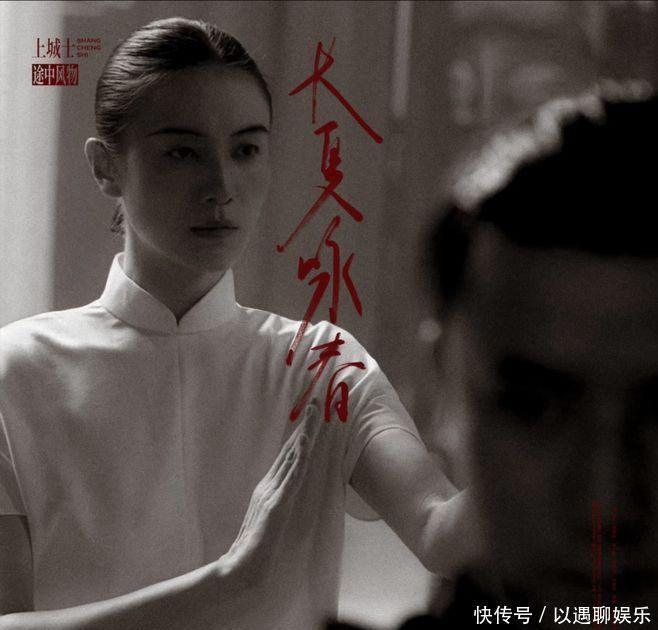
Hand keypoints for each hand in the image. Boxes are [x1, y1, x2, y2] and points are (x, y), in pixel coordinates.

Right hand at [217, 403, 320, 602]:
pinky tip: (306, 440)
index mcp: (268, 487)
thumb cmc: (254, 547)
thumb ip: (272, 504)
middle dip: (305, 425)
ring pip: (293, 455)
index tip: (311, 416)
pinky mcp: (278, 501)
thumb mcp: (265, 519)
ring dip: (306, 432)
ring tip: (316, 412)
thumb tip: (282, 493)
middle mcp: (270, 483)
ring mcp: (273, 490)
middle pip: (291, 449)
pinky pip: (292, 475)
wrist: (242, 566)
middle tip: (316, 402)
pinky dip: (299, 456)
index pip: (287, 455)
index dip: (300, 434)